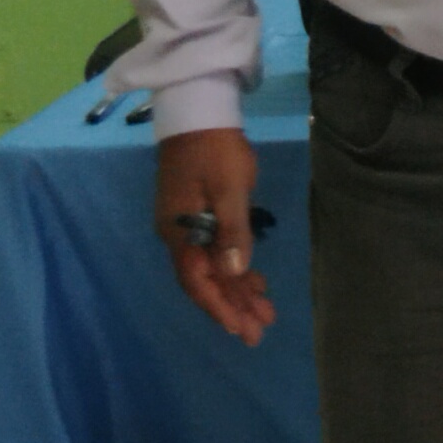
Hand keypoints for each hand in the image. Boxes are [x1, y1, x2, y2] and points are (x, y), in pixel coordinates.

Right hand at [153, 128, 274, 343]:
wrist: (196, 112)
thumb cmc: (216, 149)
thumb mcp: (230, 188)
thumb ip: (233, 231)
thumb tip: (235, 272)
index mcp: (179, 232)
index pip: (198, 282)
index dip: (219, 308)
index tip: (240, 329)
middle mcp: (176, 235)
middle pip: (206, 280)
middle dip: (233, 306)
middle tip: (260, 331)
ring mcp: (184, 225)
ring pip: (212, 267)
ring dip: (237, 289)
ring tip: (265, 311)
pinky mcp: (194, 214)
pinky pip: (213, 251)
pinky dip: (233, 267)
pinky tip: (252, 279)